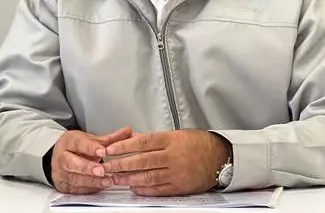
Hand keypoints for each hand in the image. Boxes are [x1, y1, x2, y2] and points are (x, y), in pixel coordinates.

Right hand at [51, 126, 131, 193]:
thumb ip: (110, 138)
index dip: (91, 148)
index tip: (103, 151)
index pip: (78, 144)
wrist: (59, 155)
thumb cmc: (76, 146)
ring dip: (91, 181)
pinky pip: (75, 189)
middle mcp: (62, 157)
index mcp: (69, 141)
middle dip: (88, 167)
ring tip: (107, 181)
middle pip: (72, 163)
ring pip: (74, 178)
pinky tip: (100, 187)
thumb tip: (128, 132)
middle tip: (103, 170)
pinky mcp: (62, 185)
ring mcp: (60, 172)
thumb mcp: (91, 139)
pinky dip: (88, 188)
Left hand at [102, 130, 230, 195]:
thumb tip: (134, 139)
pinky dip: (143, 189)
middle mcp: (172, 156)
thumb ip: (155, 139)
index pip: (143, 142)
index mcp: (171, 139)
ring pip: (147, 176)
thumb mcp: (177, 134)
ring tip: (113, 178)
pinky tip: (132, 188)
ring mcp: (175, 172)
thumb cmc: (199, 144)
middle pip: (141, 160)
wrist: (220, 158)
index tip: (110, 149)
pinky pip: (157, 189)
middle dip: (120, 164)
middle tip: (105, 166)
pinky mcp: (179, 187)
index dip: (124, 146)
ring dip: (127, 178)